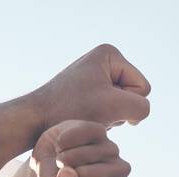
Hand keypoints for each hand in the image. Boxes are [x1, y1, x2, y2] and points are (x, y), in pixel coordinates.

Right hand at [30, 120, 130, 176]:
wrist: (51, 163)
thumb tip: (68, 172)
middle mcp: (122, 171)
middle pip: (83, 175)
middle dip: (66, 175)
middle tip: (68, 174)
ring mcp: (112, 149)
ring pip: (78, 156)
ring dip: (62, 159)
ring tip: (66, 161)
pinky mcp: (99, 130)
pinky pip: (75, 137)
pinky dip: (62, 143)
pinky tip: (64, 146)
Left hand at [34, 44, 150, 130]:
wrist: (37, 119)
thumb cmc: (71, 110)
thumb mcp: (113, 106)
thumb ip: (141, 107)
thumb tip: (138, 114)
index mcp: (110, 54)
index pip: (141, 87)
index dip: (127, 105)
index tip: (101, 106)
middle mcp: (104, 61)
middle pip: (133, 95)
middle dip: (117, 111)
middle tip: (93, 113)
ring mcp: (96, 77)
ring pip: (122, 106)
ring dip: (108, 117)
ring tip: (87, 116)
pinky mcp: (88, 92)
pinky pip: (109, 111)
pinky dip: (100, 119)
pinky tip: (84, 119)